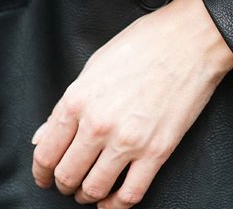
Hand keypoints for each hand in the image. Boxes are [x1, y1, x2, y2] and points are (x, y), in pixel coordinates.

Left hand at [31, 0, 232, 207]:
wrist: (190, 39)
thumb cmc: (146, 44)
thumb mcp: (94, 66)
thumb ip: (67, 105)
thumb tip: (44, 135)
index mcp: (78, 100)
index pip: (46, 153)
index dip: (41, 172)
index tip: (45, 176)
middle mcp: (98, 124)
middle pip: (67, 175)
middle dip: (63, 184)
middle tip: (67, 183)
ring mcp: (128, 141)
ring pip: (94, 189)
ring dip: (87, 195)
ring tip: (90, 191)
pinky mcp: (157, 151)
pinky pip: (130, 194)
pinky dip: (117, 206)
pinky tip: (113, 201)